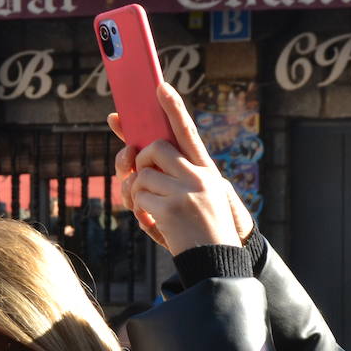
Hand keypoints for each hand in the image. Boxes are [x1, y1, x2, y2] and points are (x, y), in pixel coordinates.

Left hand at [108, 83, 253, 252]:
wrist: (216, 263)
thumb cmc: (201, 231)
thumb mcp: (195, 198)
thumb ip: (170, 177)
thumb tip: (134, 161)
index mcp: (207, 171)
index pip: (188, 132)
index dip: (173, 108)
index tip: (160, 86)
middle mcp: (199, 176)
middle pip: (155, 148)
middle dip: (139, 161)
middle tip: (138, 176)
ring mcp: (186, 191)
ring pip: (141, 175)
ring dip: (135, 193)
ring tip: (148, 208)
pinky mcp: (171, 209)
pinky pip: (138, 198)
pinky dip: (136, 210)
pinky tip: (150, 221)